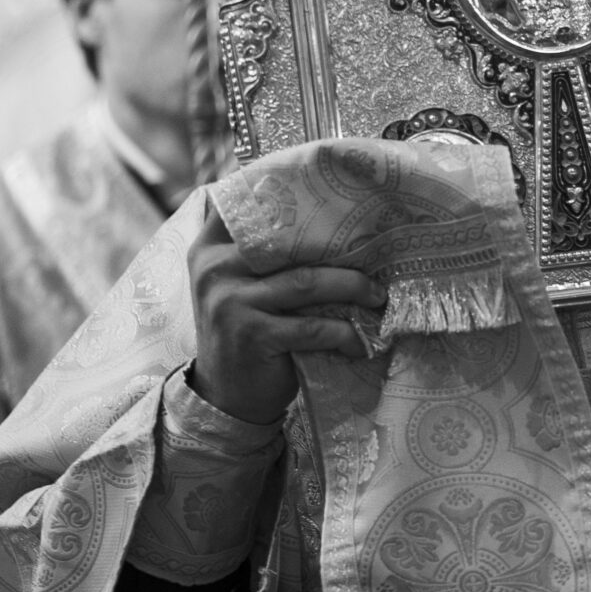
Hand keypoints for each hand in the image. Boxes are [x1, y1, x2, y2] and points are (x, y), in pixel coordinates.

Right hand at [187, 202, 386, 425]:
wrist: (227, 396)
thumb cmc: (248, 332)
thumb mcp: (244, 286)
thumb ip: (267, 255)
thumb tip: (335, 224)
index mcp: (211, 246)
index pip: (251, 205)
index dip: (294, 194)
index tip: (339, 199)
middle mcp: (216, 268)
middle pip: (288, 241)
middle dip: (339, 248)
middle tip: (379, 250)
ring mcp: (232, 301)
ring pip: (308, 282)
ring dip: (353, 288)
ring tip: (378, 295)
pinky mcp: (253, 335)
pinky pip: (313, 327)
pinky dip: (344, 333)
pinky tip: (361, 340)